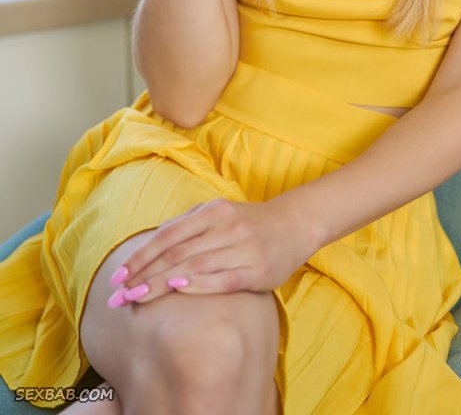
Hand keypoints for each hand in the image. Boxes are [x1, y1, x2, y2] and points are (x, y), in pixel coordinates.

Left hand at [106, 196, 318, 307]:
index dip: (141, 256)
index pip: (168, 235)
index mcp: (213, 211)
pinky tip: (179, 290)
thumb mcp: (219, 214)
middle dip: (144, 275)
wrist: (295, 224)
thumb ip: (188, 226)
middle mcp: (227, 226)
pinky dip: (199, 284)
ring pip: (196, 266)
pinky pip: (224, 279)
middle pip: (177, 253)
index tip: (117, 277)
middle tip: (118, 296)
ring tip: (137, 298)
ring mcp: (243, 248)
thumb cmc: (249, 223)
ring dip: (163, 283)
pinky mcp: (258, 270)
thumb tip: (151, 246)